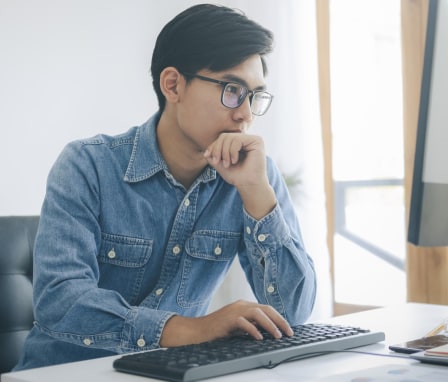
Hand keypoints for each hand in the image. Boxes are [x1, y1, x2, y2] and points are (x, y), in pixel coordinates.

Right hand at [159, 300, 293, 346]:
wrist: (197, 331)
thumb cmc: (217, 330)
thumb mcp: (238, 327)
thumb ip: (251, 325)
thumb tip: (268, 332)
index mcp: (244, 305)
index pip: (266, 309)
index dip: (278, 318)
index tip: (287, 329)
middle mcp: (241, 305)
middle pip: (265, 309)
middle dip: (279, 320)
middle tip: (288, 332)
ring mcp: (234, 310)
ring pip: (257, 313)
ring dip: (270, 325)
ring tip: (277, 336)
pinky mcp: (228, 319)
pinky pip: (244, 322)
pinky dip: (253, 330)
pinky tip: (259, 338)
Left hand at [203, 133, 276, 218]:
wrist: (248, 185)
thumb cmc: (237, 176)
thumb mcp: (220, 164)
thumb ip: (213, 155)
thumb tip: (206, 151)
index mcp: (238, 143)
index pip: (222, 138)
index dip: (213, 146)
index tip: (207, 156)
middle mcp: (246, 139)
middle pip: (225, 136)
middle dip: (217, 149)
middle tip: (216, 162)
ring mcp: (252, 139)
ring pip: (230, 137)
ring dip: (225, 152)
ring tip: (227, 164)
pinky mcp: (257, 141)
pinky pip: (237, 140)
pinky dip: (232, 151)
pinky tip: (235, 161)